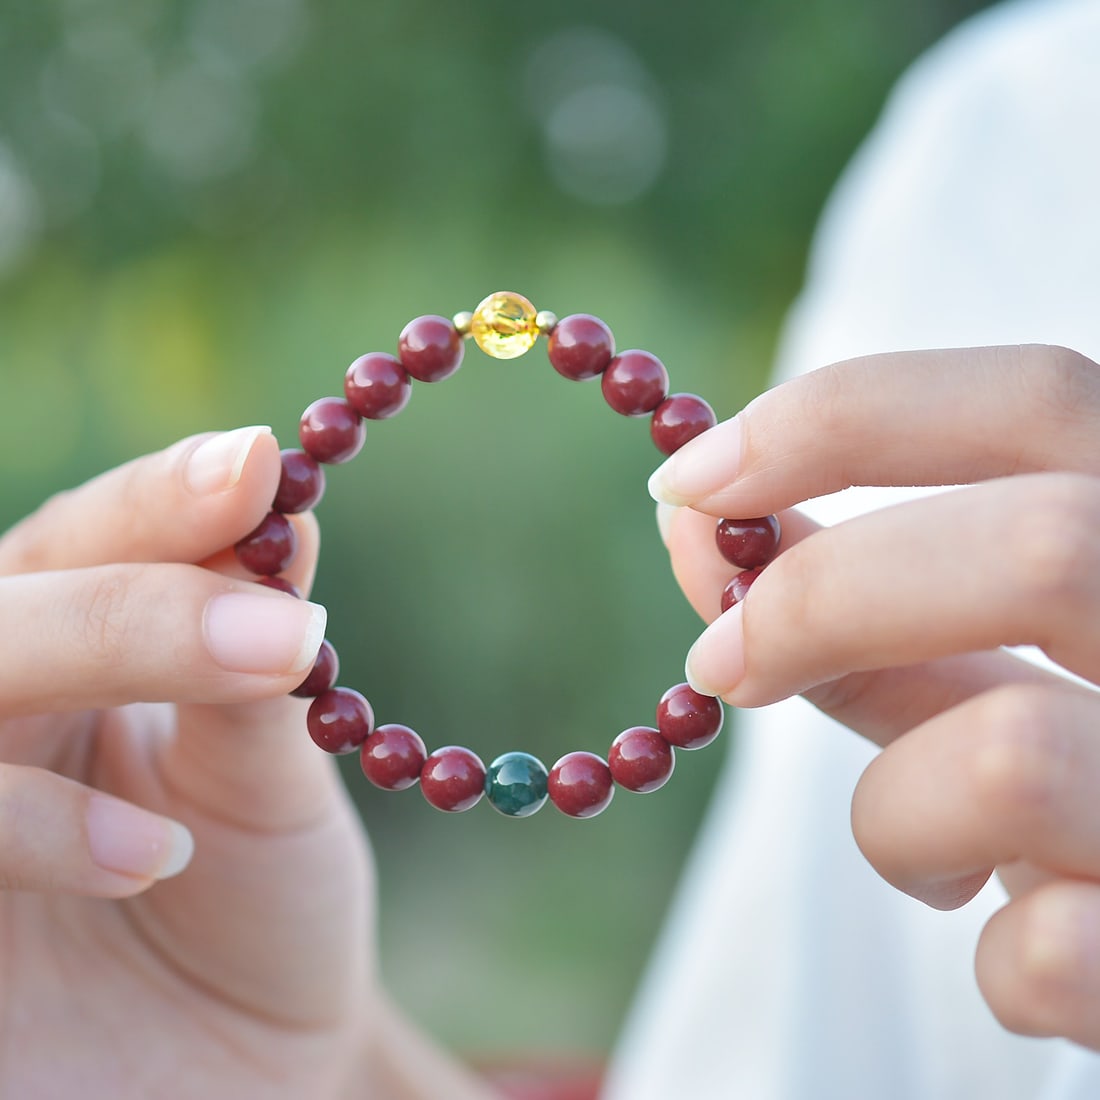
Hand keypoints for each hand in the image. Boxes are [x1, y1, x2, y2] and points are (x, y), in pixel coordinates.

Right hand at [0, 428, 493, 1098]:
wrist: (242, 1075)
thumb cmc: (253, 917)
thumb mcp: (267, 789)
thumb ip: (252, 674)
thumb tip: (284, 516)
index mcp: (72, 662)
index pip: (82, 545)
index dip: (159, 502)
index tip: (261, 464)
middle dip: (125, 609)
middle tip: (276, 628)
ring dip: (76, 694)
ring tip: (203, 793)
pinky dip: (21, 829)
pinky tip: (143, 857)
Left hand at [650, 346, 1099, 1049]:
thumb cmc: (1073, 777)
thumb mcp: (983, 664)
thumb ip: (855, 591)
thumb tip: (692, 523)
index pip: (1035, 401)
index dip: (839, 420)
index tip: (687, 483)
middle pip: (1041, 549)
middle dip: (825, 599)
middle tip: (718, 660)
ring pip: (1012, 760)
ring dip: (898, 814)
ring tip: (928, 847)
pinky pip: (1044, 959)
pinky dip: (991, 962)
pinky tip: (1024, 954)